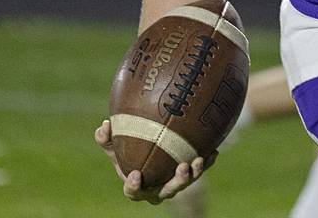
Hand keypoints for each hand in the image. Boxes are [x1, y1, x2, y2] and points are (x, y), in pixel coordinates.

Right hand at [94, 118, 215, 203]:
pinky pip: (199, 171)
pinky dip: (207, 162)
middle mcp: (157, 189)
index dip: (134, 186)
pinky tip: (213, 151)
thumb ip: (107, 139)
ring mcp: (174, 184)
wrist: (150, 152)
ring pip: (186, 184)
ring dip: (194, 174)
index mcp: (138, 185)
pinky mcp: (188, 176)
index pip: (133, 191)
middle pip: (167, 191)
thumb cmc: (129, 150)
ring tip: (198, 160)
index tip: (135, 174)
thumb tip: (104, 125)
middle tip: (182, 168)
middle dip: (177, 183)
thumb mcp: (116, 145)